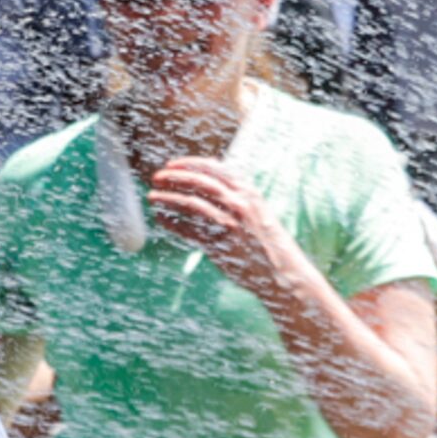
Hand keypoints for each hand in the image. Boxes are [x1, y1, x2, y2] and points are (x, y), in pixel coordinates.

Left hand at [144, 157, 293, 299]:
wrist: (284, 272)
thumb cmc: (268, 243)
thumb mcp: (258, 212)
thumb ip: (238, 197)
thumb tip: (210, 185)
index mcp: (250, 193)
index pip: (216, 169)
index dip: (190, 164)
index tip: (171, 164)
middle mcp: (241, 204)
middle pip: (201, 183)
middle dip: (175, 177)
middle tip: (156, 177)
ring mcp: (231, 224)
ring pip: (192, 204)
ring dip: (168, 198)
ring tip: (152, 197)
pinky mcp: (221, 245)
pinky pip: (189, 231)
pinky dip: (172, 223)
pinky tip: (160, 219)